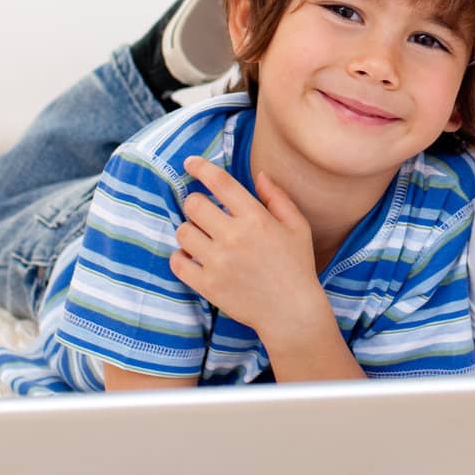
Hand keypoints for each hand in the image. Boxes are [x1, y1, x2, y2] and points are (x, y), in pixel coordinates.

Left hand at [171, 156, 329, 339]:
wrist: (291, 312)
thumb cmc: (296, 266)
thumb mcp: (297, 226)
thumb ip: (278, 197)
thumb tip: (259, 175)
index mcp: (255, 218)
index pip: (220, 182)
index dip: (201, 167)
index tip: (190, 163)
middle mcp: (234, 237)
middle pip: (193, 205)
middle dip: (196, 204)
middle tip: (205, 213)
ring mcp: (218, 262)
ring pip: (183, 232)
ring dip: (189, 231)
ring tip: (202, 238)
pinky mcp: (207, 285)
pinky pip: (177, 262)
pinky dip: (181, 257)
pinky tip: (194, 258)